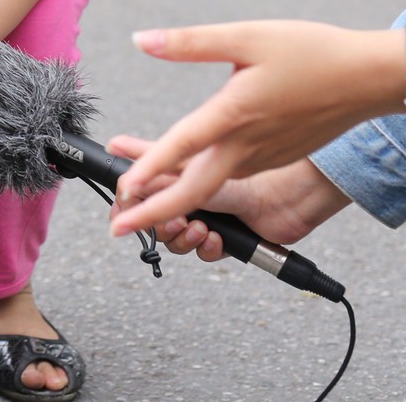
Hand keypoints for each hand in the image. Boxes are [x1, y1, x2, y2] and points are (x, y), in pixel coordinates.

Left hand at [104, 20, 403, 236]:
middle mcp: (247, 147)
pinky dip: (204, 180)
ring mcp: (264, 157)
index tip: (122, 192)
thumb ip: (190, 42)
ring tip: (138, 195)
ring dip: (176, 197)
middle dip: (155, 215)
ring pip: (212, 184)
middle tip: (118, 228)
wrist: (372, 79)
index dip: (147, 171)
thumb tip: (142, 41)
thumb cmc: (313, 53)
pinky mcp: (277, 156)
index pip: (180, 149)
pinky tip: (187, 170)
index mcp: (234, 116)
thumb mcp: (246, 37)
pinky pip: (232, 173)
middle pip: (195, 193)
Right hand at [110, 145, 350, 257]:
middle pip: (153, 222)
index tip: (124, 215)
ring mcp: (207, 216)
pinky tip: (218, 238)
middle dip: (158, 226)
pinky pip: (204, 253)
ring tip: (200, 230)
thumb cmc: (246, 165)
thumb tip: (116, 153)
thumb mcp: (189, 165)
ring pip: (177, 240)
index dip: (127, 207)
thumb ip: (150, 164)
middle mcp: (188, 195)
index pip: (136, 193)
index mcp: (173, 172)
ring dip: (184, 239)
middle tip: (172, 222)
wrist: (288, 193)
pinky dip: (208, 249)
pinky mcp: (226, 237)